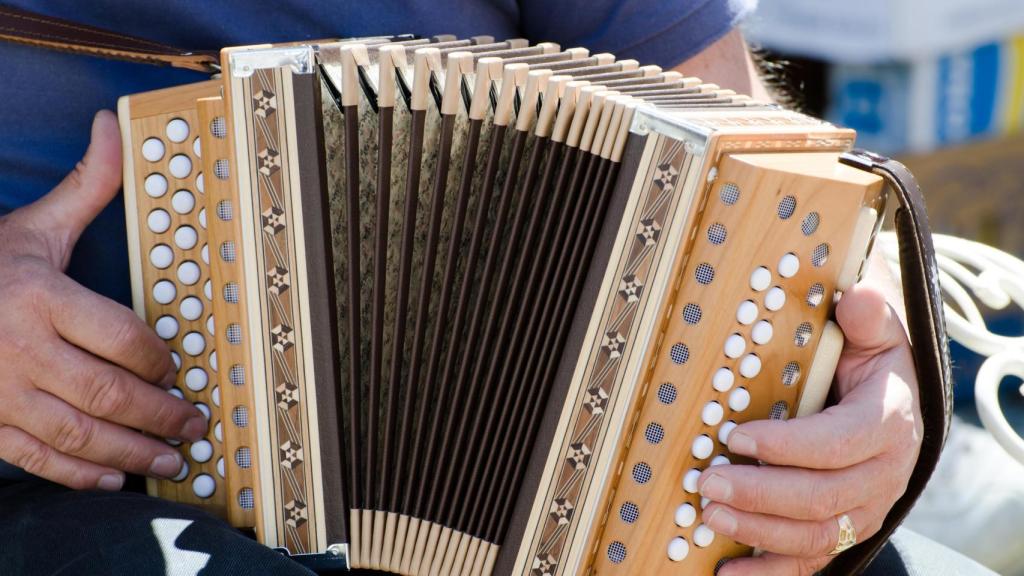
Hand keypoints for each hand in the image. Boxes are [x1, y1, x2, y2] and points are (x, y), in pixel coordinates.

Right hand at [0, 110, 204, 490]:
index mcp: (39, 297)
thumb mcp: (32, 225)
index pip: (121, 337)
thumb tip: (112, 126)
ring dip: (131, 452)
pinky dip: (76, 474)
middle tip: (196, 424)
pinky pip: (34, 457)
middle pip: (108, 392)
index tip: (181, 369)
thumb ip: (85, 185)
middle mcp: (19, 349)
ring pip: (78, 433)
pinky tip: (111, 478)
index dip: (161, 360)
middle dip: (161, 415)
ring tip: (171, 460)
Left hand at [700, 272, 922, 574]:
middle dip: (758, 492)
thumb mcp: (874, 332)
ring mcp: (865, 509)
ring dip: (757, 528)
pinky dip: (769, 572)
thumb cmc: (869, 364)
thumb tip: (854, 296)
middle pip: (820, 497)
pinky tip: (727, 570)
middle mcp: (884, 475)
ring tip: (708, 512)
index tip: (737, 436)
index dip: (787, 446)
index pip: (838, 444)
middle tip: (707, 480)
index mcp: (889, 424)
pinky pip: (810, 562)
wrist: (890, 404)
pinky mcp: (844, 530)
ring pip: (814, 535)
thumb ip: (867, 315)